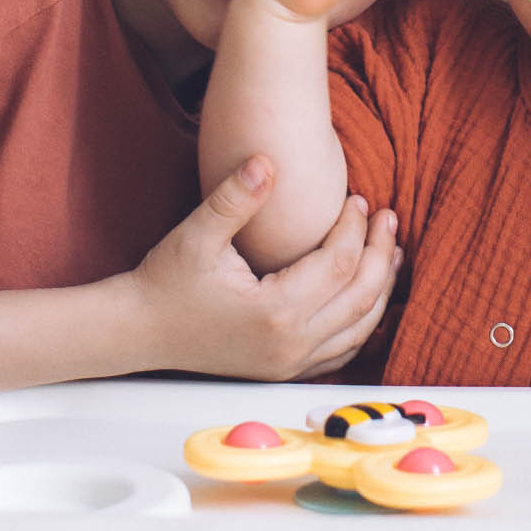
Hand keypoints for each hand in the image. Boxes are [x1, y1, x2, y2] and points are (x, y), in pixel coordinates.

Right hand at [128, 158, 400, 377]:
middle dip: (380, 254)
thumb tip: (267, 160)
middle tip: (388, 218)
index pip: (339, 265)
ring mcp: (290, 364)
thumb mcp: (197, 234)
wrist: (139, 331)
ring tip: (392, 251)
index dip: (355, 228)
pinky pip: (342, 350)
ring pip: (360, 328)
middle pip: (361, 298)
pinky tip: (368, 296)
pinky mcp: (284, 370)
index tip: (358, 199)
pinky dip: (363, 321)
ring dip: (381, 289)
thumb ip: (236, 196)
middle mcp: (290, 345)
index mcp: (275, 312)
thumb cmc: (165, 282)